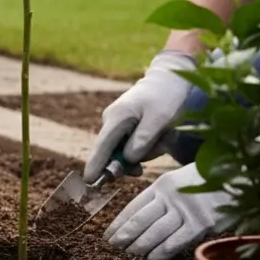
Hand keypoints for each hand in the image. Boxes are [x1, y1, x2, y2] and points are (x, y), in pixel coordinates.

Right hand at [84, 50, 197, 184]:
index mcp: (117, 118)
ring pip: (125, 149)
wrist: (170, 77)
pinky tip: (159, 135)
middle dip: (133, 159)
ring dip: (145, 150)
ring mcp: (116, 122)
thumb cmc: (167, 96)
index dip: (96, 165)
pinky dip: (145, 144)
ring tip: (164, 136)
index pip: (102, 147)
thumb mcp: (160, 119)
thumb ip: (142, 141)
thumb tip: (127, 159)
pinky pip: (130, 142)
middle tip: (154, 154)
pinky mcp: (124, 124)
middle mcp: (111, 120)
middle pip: (113, 152)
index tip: (89, 181)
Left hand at [103, 162, 230, 259]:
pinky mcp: (201, 223)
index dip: (119, 223)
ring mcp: (186, 210)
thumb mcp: (178, 182)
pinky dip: (161, 252)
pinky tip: (152, 259)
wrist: (239, 178)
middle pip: (140, 221)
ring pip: (155, 233)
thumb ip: (160, 198)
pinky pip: (176, 242)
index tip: (107, 235)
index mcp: (162, 185)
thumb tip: (138, 221)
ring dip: (140, 247)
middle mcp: (171, 197)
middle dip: (124, 236)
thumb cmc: (205, 182)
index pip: (133, 207)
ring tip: (130, 255)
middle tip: (113, 248)